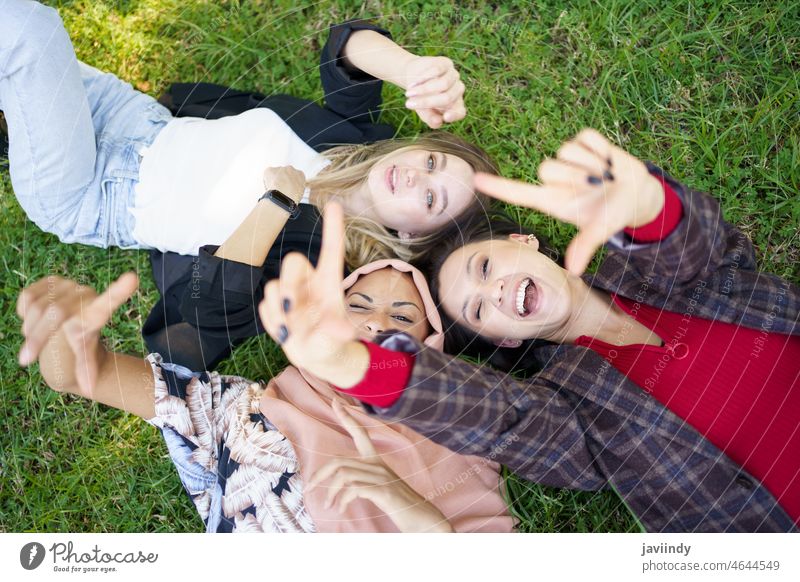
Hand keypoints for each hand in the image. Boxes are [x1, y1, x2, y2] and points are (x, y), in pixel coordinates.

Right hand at [16, 273, 138, 395]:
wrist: (67, 328)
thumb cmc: (79, 343)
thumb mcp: (85, 357)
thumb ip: (87, 369)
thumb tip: (89, 389)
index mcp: (97, 315)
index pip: (109, 302)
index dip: (119, 292)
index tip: (132, 279)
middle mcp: (85, 295)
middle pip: (54, 312)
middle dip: (37, 338)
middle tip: (26, 360)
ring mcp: (68, 285)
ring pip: (37, 306)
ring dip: (30, 328)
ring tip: (33, 341)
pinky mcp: (51, 280)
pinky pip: (27, 296)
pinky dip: (24, 313)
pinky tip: (32, 320)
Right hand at [259, 203, 367, 386]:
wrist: (317, 356)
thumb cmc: (332, 341)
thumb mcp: (339, 340)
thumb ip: (337, 332)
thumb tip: (343, 331)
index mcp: (328, 282)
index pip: (331, 250)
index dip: (333, 227)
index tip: (335, 204)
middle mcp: (308, 282)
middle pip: (292, 262)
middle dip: (287, 281)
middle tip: (289, 307)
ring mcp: (289, 293)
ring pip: (273, 287)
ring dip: (279, 312)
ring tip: (292, 332)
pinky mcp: (273, 306)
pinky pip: (264, 307)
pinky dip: (272, 323)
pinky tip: (284, 333)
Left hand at [262, 166, 306, 202]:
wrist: (283, 197)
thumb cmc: (292, 197)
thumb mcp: (300, 193)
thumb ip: (296, 188)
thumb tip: (292, 191)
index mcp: (300, 174)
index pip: (295, 176)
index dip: (290, 182)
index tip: (288, 187)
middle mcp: (290, 169)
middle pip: (285, 173)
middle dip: (282, 179)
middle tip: (280, 189)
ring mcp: (280, 168)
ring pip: (275, 173)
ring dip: (274, 180)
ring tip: (274, 190)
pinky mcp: (270, 170)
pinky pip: (267, 174)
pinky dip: (266, 180)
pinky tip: (269, 187)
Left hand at [306, 400, 452, 532]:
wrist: (425, 521)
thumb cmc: (402, 508)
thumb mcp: (381, 490)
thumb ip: (364, 482)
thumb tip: (342, 484)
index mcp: (378, 462)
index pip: (361, 433)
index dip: (347, 417)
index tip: (335, 401)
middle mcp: (379, 465)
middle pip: (339, 460)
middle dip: (319, 474)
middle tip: (309, 489)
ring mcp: (382, 477)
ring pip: (342, 474)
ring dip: (330, 492)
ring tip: (330, 506)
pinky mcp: (384, 491)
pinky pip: (353, 489)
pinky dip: (342, 500)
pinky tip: (341, 510)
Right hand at [403, 56, 465, 128]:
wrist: (413, 78)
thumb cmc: (420, 99)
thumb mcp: (424, 111)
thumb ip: (431, 119)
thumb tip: (438, 122)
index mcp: (456, 106)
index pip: (460, 112)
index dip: (455, 115)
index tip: (446, 117)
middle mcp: (458, 90)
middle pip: (448, 98)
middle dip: (427, 102)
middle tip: (408, 104)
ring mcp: (454, 76)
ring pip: (443, 84)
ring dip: (423, 90)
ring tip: (408, 94)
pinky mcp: (446, 63)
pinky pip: (437, 71)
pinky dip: (422, 79)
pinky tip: (412, 84)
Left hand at [474, 129, 663, 274]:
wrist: (638, 193)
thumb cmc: (611, 214)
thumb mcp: (599, 230)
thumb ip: (585, 246)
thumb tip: (573, 271)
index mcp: (553, 200)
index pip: (518, 193)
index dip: (497, 187)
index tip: (475, 179)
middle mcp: (555, 179)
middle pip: (546, 168)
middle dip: (575, 176)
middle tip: (597, 186)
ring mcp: (568, 158)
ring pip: (567, 151)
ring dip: (592, 164)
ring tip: (605, 176)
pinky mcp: (583, 141)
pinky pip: (586, 138)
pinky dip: (602, 149)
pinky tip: (609, 161)